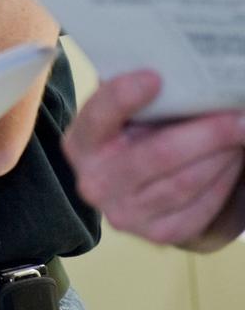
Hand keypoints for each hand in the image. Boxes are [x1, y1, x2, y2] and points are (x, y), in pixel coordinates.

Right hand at [63, 70, 244, 247]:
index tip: (155, 77)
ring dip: (222, 155)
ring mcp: (124, 214)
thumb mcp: (121, 115)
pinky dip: (224, 180)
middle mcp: (94, 182)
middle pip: (158, 154)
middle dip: (207, 133)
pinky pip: (201, 206)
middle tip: (238, 114)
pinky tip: (232, 159)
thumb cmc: (129, 136)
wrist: (128, 189)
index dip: (125, 96)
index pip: (99, 116)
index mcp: (80, 143)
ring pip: (187, 181)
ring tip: (241, 130)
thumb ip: (136, 98)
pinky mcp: (158, 234)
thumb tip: (181, 75)